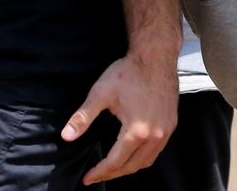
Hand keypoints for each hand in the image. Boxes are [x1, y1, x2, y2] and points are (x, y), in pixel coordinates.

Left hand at [61, 53, 177, 184]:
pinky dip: (142, 158)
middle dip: (112, 174)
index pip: (115, 162)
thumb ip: (83, 117)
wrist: (155, 57)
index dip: (100, 172)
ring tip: (112, 168)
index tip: (87, 178)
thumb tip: (66, 136)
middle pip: (131, 166)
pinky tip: (132, 154)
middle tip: (97, 175)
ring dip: (128, 168)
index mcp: (136, 131)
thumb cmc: (128, 73)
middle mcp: (154, 136)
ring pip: (146, 162)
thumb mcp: (100, 93)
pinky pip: (156, 152)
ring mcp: (165, 132)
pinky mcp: (170, 126)